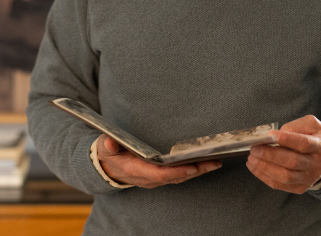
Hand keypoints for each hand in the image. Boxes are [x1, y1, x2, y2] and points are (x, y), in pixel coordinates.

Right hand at [96, 135, 221, 188]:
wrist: (108, 168)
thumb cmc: (108, 155)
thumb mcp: (105, 148)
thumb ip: (107, 145)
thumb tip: (110, 141)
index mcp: (137, 171)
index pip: (159, 175)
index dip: (175, 172)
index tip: (191, 167)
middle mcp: (149, 178)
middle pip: (175, 177)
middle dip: (195, 171)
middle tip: (213, 162)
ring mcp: (156, 179)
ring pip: (180, 178)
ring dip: (198, 171)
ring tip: (215, 162)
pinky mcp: (161, 177)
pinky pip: (179, 176)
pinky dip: (193, 170)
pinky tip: (205, 163)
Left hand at [245, 115, 320, 193]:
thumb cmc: (316, 137)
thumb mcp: (311, 124)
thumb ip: (296, 126)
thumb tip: (277, 134)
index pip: (304, 144)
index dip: (287, 140)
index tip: (270, 135)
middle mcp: (317, 164)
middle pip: (292, 162)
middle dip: (270, 155)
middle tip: (254, 148)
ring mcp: (309, 178)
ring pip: (286, 177)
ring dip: (265, 168)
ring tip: (251, 158)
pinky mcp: (300, 187)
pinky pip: (280, 185)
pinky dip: (264, 177)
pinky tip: (254, 167)